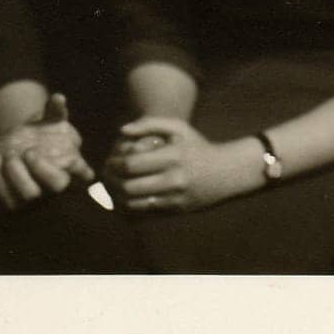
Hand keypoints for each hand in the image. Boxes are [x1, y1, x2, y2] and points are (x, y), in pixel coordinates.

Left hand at [0, 93, 93, 212]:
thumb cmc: (30, 139)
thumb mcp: (42, 123)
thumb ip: (53, 111)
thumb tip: (59, 97)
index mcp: (64, 165)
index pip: (80, 170)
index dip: (76, 166)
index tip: (55, 150)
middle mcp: (50, 183)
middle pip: (59, 184)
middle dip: (45, 168)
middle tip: (28, 152)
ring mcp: (32, 194)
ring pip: (30, 193)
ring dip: (18, 174)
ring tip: (7, 156)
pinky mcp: (12, 203)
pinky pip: (6, 198)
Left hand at [103, 116, 256, 212]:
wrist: (227, 171)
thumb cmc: (197, 145)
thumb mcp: (178, 127)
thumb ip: (148, 124)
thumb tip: (121, 130)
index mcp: (172, 156)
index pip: (131, 165)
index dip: (114, 164)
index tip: (109, 161)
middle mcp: (174, 179)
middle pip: (129, 186)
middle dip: (112, 181)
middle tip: (106, 175)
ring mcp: (176, 197)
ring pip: (135, 202)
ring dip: (118, 195)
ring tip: (112, 186)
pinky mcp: (177, 209)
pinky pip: (146, 210)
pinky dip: (132, 204)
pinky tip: (126, 196)